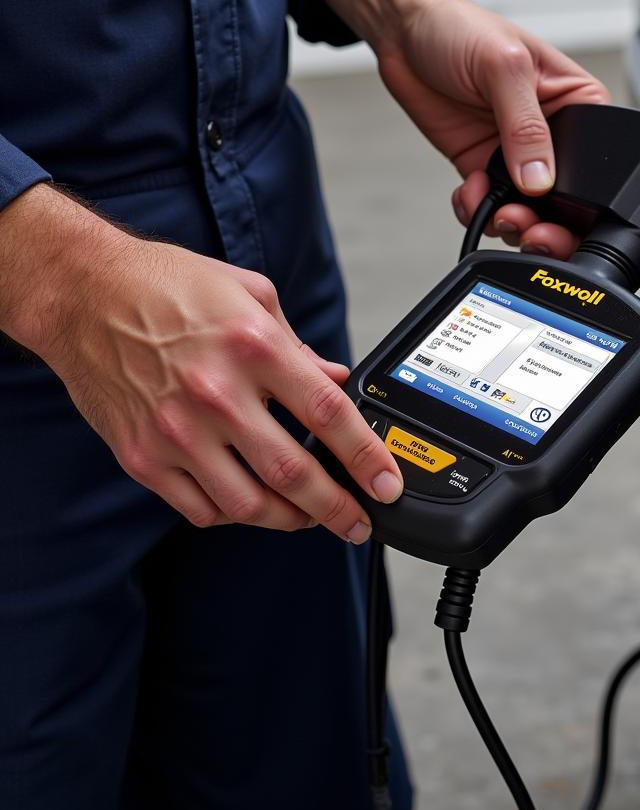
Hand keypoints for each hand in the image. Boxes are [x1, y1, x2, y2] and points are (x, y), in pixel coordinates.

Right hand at [0, 186, 402, 541]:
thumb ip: (298, 344)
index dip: (366, 457)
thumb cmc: (167, 286)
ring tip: (309, 518)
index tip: (386, 484)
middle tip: (358, 523)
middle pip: (293, 474)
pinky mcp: (143, 456)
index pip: (328, 415)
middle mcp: (216, 393)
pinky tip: (250, 503)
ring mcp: (176, 431)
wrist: (82, 292)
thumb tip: (336, 377)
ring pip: (247, 505)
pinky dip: (233, 515)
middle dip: (338, 509)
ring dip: (289, 520)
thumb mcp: (250, 294)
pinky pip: (199, 508)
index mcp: (254, 347)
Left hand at [321, 0, 609, 259]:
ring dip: (510, 221)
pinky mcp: (484, 167)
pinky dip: (478, 211)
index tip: (555, 205)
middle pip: (567, 198)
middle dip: (547, 221)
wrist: (404, 33)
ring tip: (496, 210)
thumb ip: (526, 126)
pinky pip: (489, 207)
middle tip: (524, 222)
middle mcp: (552, 134)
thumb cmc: (459, 28)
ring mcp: (516, 155)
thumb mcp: (502, 66)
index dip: (582, 190)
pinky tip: (469, 191)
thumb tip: (540, 179)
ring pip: (529, 211)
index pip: (598, 159)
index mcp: (576, 104)